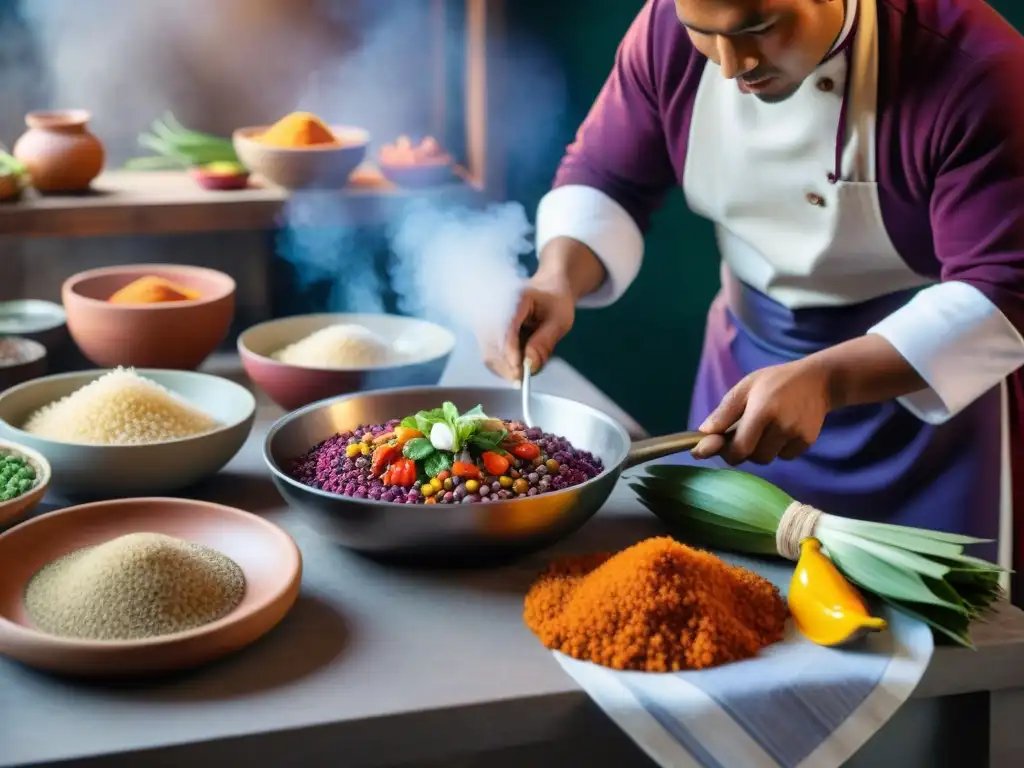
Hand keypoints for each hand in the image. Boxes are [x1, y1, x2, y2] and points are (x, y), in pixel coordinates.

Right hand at [481, 279, 575, 381]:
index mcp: (514, 298)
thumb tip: (529, 366)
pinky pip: (489, 356)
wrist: (546, 292)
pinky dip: (503, 366)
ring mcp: (485, 320)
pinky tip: (517, 366)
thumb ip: (544, 343)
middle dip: (508, 367)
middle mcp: (493, 307)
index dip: (510, 353)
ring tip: (524, 373)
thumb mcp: (559, 322)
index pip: (505, 329)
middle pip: (493, 345)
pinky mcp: (484, 333)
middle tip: (524, 380)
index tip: (520, 373)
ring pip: (488, 354)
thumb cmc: (554, 304)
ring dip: (505, 369)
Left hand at [691, 358, 833, 464]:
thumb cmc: (774, 382)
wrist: (817, 380)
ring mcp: (797, 435)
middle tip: (743, 432)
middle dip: (743, 450)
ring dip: (760, 449)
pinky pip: (785, 456)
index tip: (718, 448)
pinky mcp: (808, 441)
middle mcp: (781, 426)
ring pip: (769, 458)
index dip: (727, 453)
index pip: (740, 449)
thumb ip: (724, 413)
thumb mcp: (745, 388)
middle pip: (754, 457)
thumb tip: (703, 434)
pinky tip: (782, 429)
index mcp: (761, 411)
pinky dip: (779, 448)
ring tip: (764, 427)